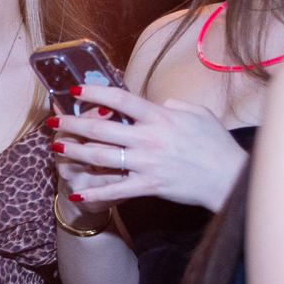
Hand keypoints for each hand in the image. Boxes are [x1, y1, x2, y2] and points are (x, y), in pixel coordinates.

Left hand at [51, 84, 247, 210]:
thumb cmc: (216, 145)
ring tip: (56, 146)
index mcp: (160, 117)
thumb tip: (157, 104)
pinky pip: (116, 190)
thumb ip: (174, 105)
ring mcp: (147, 164)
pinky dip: (95, 193)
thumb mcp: (198, 114)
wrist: (229, 179)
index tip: (75, 90)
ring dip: (75, 151)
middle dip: (73, 122)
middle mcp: (148, 138)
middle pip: (101, 127)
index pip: (120, 99)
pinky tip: (77, 194)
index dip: (94, 93)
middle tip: (54, 119)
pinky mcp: (149, 186)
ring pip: (101, 156)